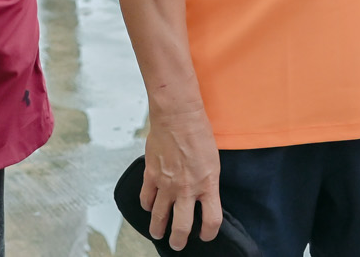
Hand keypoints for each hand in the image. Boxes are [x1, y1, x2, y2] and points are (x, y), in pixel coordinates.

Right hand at [140, 105, 221, 249]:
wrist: (178, 116)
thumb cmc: (199, 132)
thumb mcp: (213, 161)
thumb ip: (207, 182)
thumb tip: (203, 197)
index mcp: (208, 184)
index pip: (212, 220)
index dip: (209, 233)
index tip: (206, 235)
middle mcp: (187, 189)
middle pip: (182, 227)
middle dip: (179, 240)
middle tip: (177, 244)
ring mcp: (167, 184)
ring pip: (159, 217)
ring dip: (158, 229)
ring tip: (158, 233)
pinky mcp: (151, 176)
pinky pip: (146, 199)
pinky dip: (147, 206)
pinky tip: (149, 207)